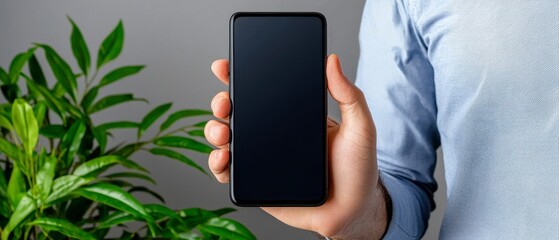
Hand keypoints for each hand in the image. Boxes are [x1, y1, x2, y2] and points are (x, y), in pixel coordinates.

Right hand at [205, 54, 388, 238]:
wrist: (352, 211)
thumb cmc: (358, 170)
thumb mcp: (360, 127)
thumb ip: (350, 95)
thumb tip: (333, 61)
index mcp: (293, 116)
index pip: (263, 91)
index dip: (240, 77)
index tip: (225, 67)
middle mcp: (273, 135)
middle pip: (238, 113)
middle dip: (222, 103)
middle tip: (224, 103)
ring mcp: (262, 159)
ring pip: (227, 140)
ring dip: (214, 131)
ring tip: (222, 132)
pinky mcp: (256, 183)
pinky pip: (229, 172)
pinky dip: (217, 164)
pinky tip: (223, 158)